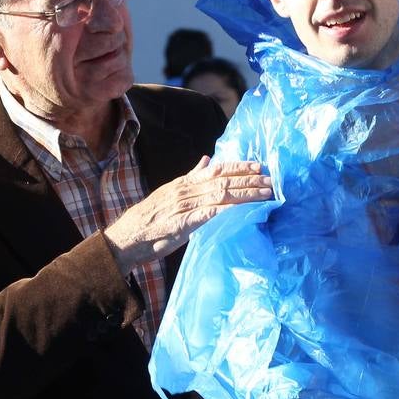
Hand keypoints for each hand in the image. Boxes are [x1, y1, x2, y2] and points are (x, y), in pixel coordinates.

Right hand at [104, 156, 271, 272]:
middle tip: (272, 179)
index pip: (217, 169)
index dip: (239, 166)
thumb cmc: (150, 220)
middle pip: (223, 180)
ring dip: (246, 193)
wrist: (126, 239)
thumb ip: (191, 177)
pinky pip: (209, 214)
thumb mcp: (171, 193)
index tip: (259, 165)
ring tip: (266, 193)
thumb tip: (207, 160)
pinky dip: (228, 210)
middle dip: (249, 179)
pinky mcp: (182, 224)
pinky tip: (244, 209)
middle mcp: (186, 190)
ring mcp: (184, 206)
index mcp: (184, 183)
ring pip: (221, 195)